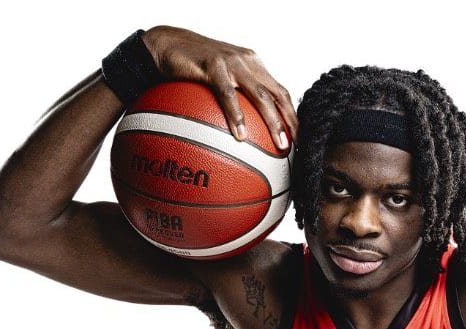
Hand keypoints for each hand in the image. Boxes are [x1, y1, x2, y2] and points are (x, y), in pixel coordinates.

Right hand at [141, 25, 296, 148]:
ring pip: (260, 95)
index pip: (280, 92)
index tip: (299, 138)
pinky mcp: (213, 65)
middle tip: (295, 146)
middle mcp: (248, 62)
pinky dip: (237, 115)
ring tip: (279, 144)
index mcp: (254, 66)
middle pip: (277, 94)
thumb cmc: (191, 67)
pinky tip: (241, 134)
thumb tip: (244, 133)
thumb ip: (234, 97)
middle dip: (290, 122)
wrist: (165, 44)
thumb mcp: (220, 80)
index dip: (292, 115)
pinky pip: (228, 94)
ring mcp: (232, 63)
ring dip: (273, 122)